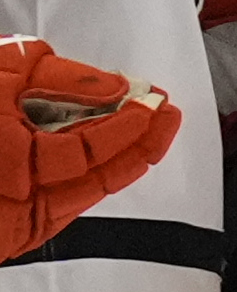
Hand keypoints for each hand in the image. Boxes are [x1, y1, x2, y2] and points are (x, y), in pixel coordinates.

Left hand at [0, 37, 172, 257]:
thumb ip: (39, 71)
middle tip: (162, 102)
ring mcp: (22, 187)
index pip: (50, 87)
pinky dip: (117, 173)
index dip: (92, 85)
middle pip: (78, 130)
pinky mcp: (32, 221)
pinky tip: (144, 152)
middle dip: (124, 116)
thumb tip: (102, 85)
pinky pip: (83, 194)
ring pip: (91, 164)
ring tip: (167, 120)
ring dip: (134, 143)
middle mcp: (10, 148)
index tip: (128, 83)